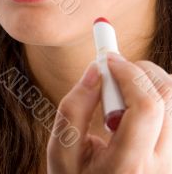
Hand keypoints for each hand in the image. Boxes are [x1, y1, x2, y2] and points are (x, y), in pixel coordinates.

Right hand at [47, 54, 171, 173]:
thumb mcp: (62, 153)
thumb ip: (74, 107)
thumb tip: (95, 69)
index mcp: (129, 167)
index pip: (145, 106)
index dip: (128, 73)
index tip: (107, 59)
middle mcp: (161, 165)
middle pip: (167, 96)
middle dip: (140, 71)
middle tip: (113, 74)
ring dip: (148, 82)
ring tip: (121, 97)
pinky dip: (155, 96)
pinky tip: (133, 108)